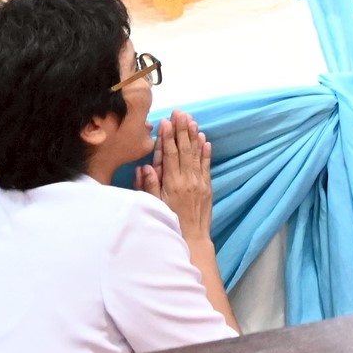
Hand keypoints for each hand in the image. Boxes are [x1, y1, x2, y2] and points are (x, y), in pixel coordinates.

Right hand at [136, 111, 214, 242]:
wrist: (192, 239)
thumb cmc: (169, 224)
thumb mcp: (154, 206)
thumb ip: (149, 186)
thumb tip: (144, 167)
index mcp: (171, 183)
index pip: (168, 155)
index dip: (167, 137)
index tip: (166, 122)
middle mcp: (186, 179)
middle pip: (183, 150)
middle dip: (181, 130)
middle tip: (180, 113)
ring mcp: (199, 182)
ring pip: (196, 154)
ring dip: (193, 136)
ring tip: (192, 120)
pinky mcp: (207, 187)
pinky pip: (206, 165)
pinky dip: (205, 152)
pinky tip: (205, 140)